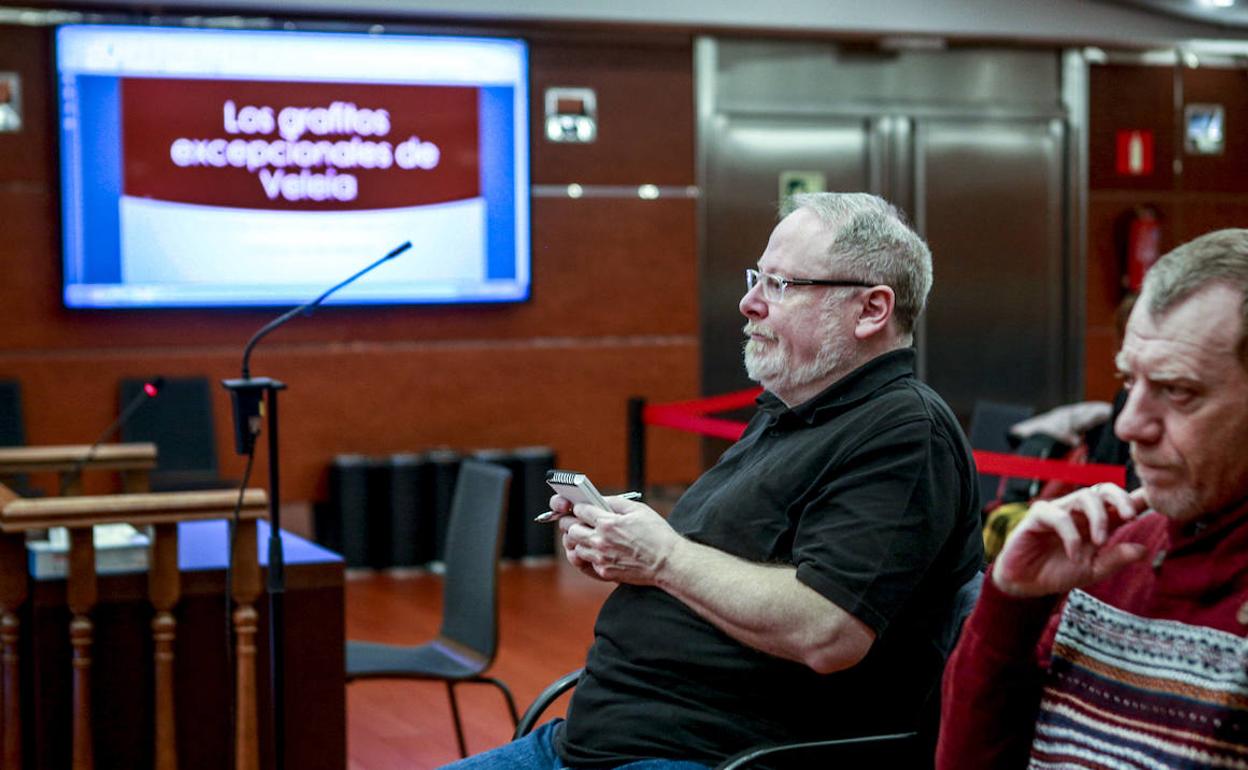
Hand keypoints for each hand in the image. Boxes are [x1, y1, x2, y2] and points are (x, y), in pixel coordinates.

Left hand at [556, 496, 680, 584]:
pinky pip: (585, 563)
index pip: (580, 511)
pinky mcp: (604, 572)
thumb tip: (601, 500)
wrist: (667, 563)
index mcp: (608, 523)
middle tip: (576, 521)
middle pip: (571, 530)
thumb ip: (615, 502)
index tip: (580, 508)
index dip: (578, 507)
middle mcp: (600, 541)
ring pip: (574, 548)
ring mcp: (601, 558)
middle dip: (571, 523)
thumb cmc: (657, 535)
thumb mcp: (638, 509)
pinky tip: (592, 551)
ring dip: (577, 541)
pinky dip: (585, 556)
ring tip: (584, 536)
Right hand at [993, 484, 1150, 597]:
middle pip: (1103, 489)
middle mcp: (1078, 512)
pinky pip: (1059, 516)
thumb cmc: (1058, 572)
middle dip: (1121, 498)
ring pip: (1084, 497)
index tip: (1156, 499)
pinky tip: (1074, 554)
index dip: (1137, 499)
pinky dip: (1071, 535)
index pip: (1118, 504)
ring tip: (1100, 542)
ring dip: (1098, 518)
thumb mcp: (1094, 570)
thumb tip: (1143, 549)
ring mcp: (1058, 511)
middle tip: (1132, 516)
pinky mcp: (1038, 516)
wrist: (1026, 584)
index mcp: (1095, 522)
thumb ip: (1116, 559)